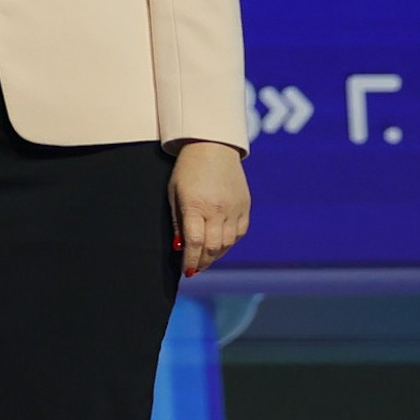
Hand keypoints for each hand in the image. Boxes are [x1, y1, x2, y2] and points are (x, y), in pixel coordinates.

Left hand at [170, 142, 248, 275]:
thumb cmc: (187, 171)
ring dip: (216, 256)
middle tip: (194, 269)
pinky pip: (239, 233)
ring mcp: (234, 208)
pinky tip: (220, 246)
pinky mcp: (245, 207)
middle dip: (202, 262)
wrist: (213, 148)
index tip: (186, 272)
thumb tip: (180, 248)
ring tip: (205, 260)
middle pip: (213, 246)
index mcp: (196, 206)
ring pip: (228, 243)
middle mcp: (218, 209)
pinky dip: (229, 244)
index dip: (190, 261)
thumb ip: (178, 222)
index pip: (194, 242)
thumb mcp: (174, 194)